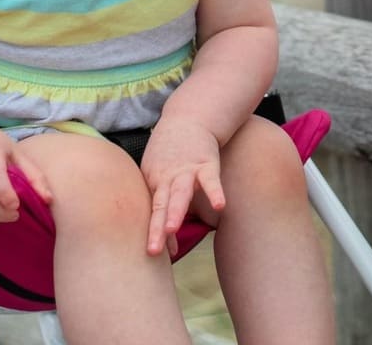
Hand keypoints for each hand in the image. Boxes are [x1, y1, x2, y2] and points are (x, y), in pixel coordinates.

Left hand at [140, 122, 224, 256]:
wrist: (189, 118)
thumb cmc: (171, 152)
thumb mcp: (157, 173)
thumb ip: (161, 203)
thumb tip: (167, 239)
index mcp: (154, 182)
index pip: (151, 212)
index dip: (152, 232)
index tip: (154, 253)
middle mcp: (167, 178)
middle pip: (160, 205)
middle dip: (156, 227)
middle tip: (153, 250)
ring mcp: (186, 171)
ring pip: (180, 193)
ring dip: (175, 211)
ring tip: (171, 229)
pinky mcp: (206, 163)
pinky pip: (211, 180)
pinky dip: (214, 192)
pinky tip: (220, 206)